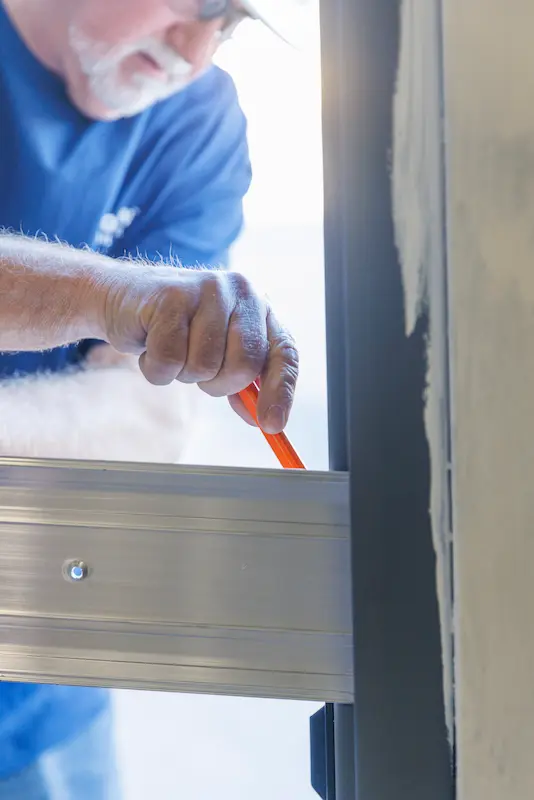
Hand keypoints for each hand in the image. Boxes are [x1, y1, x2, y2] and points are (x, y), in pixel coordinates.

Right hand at [101, 266, 297, 432]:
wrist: (121, 298)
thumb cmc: (176, 330)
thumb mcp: (216, 352)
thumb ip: (242, 382)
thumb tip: (263, 420)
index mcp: (258, 306)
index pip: (284, 353)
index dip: (281, 392)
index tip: (273, 426)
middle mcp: (239, 292)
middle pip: (244, 365)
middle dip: (219, 384)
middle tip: (199, 374)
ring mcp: (206, 291)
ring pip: (204, 366)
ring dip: (183, 374)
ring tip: (171, 350)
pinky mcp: (170, 298)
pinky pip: (169, 360)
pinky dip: (156, 368)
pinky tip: (149, 345)